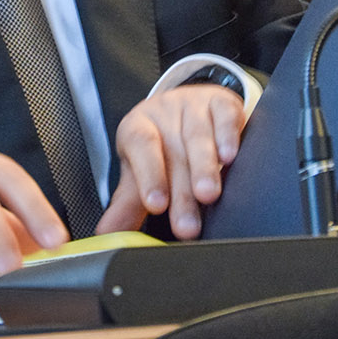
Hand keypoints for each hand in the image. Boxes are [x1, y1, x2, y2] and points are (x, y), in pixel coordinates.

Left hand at [96, 84, 245, 240]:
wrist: (186, 107)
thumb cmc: (161, 146)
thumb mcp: (140, 172)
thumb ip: (126, 205)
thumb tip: (108, 236)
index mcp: (137, 127)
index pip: (140, 146)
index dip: (149, 176)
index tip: (156, 205)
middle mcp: (163, 113)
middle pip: (173, 151)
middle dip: (181, 192)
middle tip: (187, 225)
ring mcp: (193, 105)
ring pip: (198, 136)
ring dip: (204, 168)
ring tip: (208, 195)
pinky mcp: (221, 102)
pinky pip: (225, 117)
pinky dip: (228, 137)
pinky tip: (229, 157)